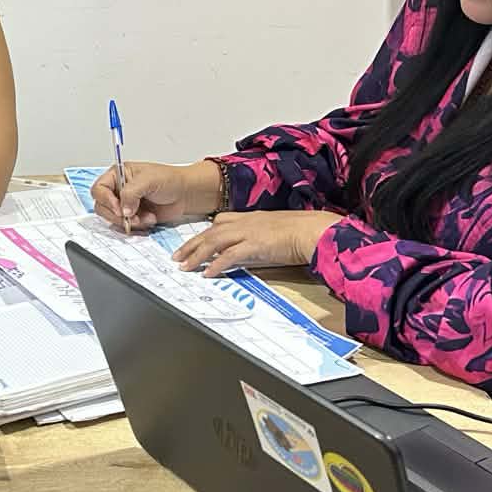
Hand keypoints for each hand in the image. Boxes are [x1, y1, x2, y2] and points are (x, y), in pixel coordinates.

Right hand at [91, 160, 224, 231]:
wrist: (186, 194)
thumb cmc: (169, 180)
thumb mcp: (148, 180)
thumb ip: (131, 193)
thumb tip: (122, 210)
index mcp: (118, 175)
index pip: (99, 189)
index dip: (106, 200)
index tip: (119, 208)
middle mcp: (118, 190)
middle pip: (102, 207)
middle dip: (117, 215)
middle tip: (132, 216)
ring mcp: (125, 205)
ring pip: (113, 219)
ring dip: (129, 222)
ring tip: (146, 217)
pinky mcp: (133, 217)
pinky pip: (126, 227)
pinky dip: (137, 227)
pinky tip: (150, 220)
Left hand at [171, 210, 341, 275]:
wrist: (315, 231)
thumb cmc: (302, 232)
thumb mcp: (273, 232)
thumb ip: (258, 239)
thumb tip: (246, 253)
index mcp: (250, 218)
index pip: (219, 222)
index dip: (203, 234)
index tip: (191, 243)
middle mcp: (245, 222)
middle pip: (210, 232)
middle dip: (191, 245)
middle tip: (177, 257)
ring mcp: (249, 232)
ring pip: (214, 241)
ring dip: (196, 255)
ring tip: (184, 267)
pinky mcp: (255, 245)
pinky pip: (229, 255)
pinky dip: (216, 265)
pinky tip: (207, 274)